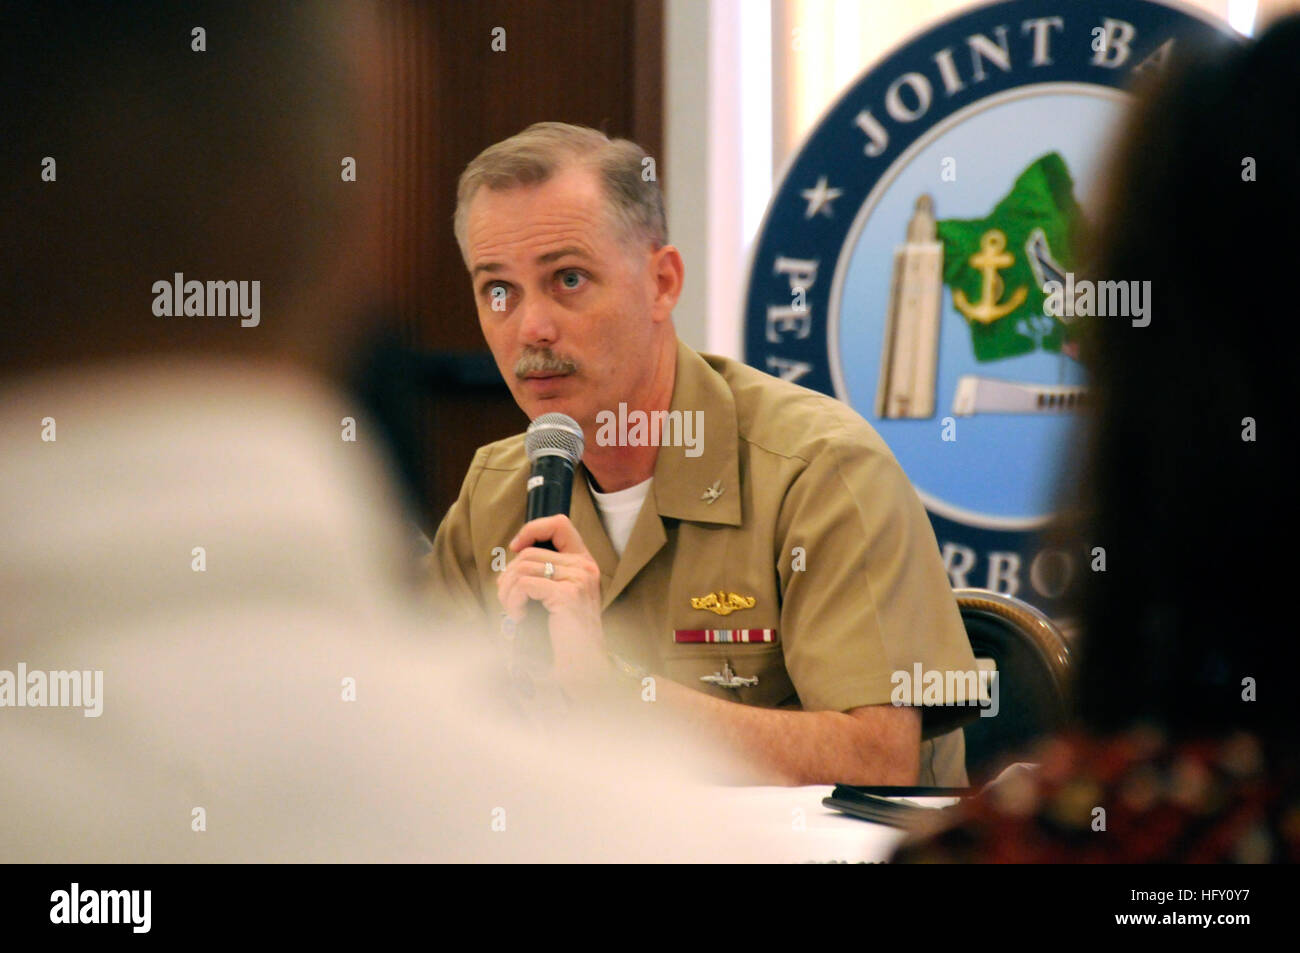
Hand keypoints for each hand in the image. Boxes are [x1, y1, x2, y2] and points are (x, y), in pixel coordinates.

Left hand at [497, 515, 607, 682]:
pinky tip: (519, 617)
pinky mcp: (567, 594)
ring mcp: (579, 579)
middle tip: (508, 599)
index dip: (532, 529)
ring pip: (523, 567)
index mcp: (585, 563)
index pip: (559, 523)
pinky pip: (524, 584)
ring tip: (512, 610)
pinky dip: (513, 601)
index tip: (515, 547)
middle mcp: (585, 567)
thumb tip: (510, 563)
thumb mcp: (556, 598)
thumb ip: (543, 575)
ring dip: (507, 590)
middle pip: (530, 552)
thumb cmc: (566, 637)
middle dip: (509, 575)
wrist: (583, 667)